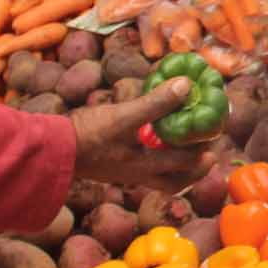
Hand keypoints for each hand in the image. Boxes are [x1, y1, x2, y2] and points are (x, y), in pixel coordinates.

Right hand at [69, 78, 218, 188]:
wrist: (50, 150)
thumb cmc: (87, 134)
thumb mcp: (124, 116)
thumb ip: (156, 103)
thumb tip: (187, 86)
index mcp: (146, 167)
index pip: (186, 162)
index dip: (204, 146)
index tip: (217, 129)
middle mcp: (138, 176)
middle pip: (176, 182)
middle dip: (196, 167)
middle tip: (209, 149)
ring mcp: (124, 173)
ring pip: (159, 178)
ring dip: (177, 166)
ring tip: (188, 149)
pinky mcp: (112, 166)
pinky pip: (143, 167)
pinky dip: (156, 157)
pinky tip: (154, 140)